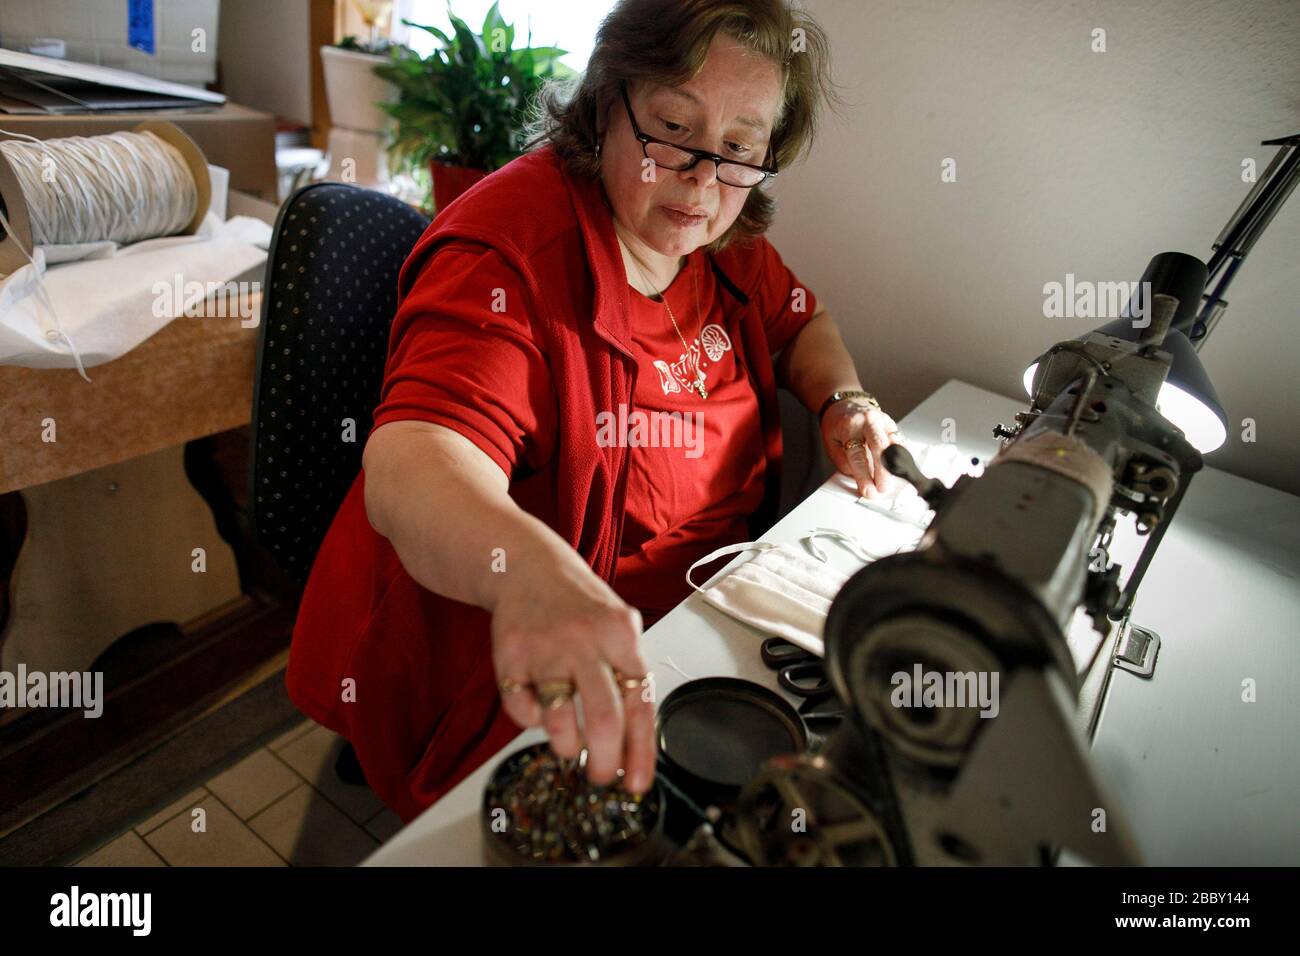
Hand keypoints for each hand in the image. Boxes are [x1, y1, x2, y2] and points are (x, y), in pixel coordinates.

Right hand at [488, 558, 655, 793]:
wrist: (527, 567)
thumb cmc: (580, 606)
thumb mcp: (618, 627)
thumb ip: (629, 675)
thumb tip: (635, 742)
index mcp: (621, 635)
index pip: (640, 703)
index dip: (641, 751)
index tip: (638, 784)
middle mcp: (585, 641)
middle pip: (603, 719)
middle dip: (605, 762)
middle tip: (602, 776)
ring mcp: (545, 648)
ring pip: (559, 721)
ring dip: (567, 745)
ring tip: (570, 743)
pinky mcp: (509, 656)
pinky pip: (521, 712)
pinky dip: (530, 720)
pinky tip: (537, 704)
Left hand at [823, 398, 906, 499]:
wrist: (844, 404)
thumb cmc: (837, 424)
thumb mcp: (830, 442)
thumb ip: (842, 460)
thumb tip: (856, 476)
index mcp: (849, 427)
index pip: (857, 456)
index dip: (864, 477)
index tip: (868, 491)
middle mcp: (868, 421)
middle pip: (880, 448)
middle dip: (884, 472)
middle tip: (883, 488)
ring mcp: (882, 420)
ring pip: (894, 443)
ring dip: (895, 465)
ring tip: (894, 480)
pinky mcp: (891, 423)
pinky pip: (899, 441)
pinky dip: (901, 455)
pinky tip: (901, 467)